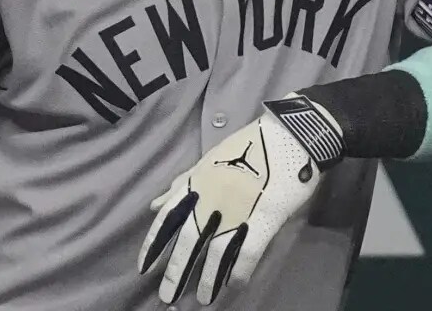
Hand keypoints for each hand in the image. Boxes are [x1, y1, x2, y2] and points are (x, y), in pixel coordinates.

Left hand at [137, 111, 324, 304]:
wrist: (288, 135)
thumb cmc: (246, 147)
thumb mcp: (207, 161)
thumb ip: (181, 184)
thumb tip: (154, 205)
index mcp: (196, 184)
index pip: (167, 219)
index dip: (154, 245)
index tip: (144, 268)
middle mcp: (211, 199)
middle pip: (188, 241)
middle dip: (176, 272)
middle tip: (167, 297)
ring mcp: (238, 210)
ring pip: (216, 252)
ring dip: (207, 279)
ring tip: (202, 299)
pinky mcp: (265, 219)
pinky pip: (248, 251)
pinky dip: (239, 271)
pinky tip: (234, 286)